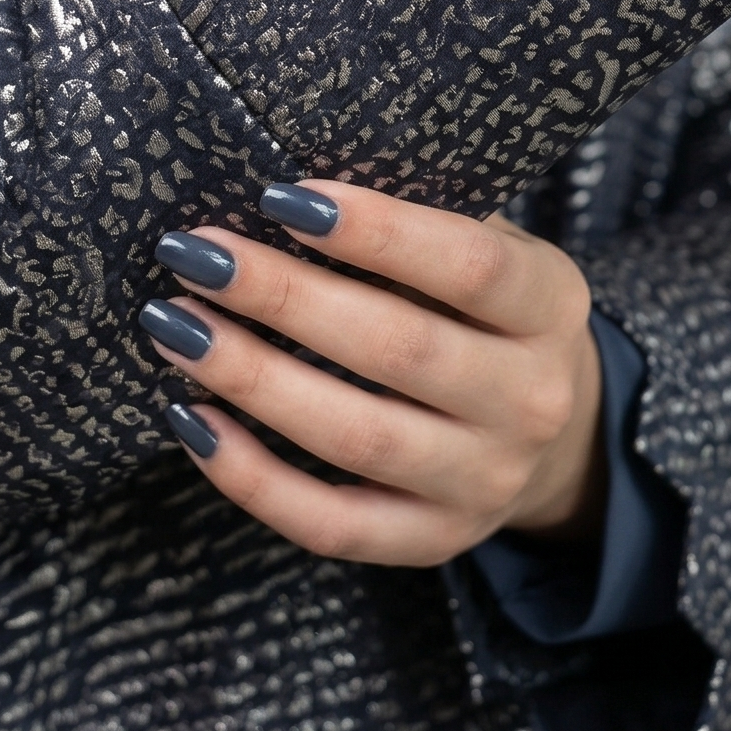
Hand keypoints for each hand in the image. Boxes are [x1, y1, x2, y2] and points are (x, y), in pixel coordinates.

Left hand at [139, 183, 605, 565]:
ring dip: (252, 379)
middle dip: (283, 297)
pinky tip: (191, 418)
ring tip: (174, 326)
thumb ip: (416, 220)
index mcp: (551, 305)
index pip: (468, 266)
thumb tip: (283, 188)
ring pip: (357, 438)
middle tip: (194, 254)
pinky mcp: (432, 542)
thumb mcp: (491, 246)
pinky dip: (252, 477)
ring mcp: (484, 483)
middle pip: (398, 350)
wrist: (556, 433)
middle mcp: (531, 400)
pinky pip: (330, 524)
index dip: (376, 232)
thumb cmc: (485, 308)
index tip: (280, 196)